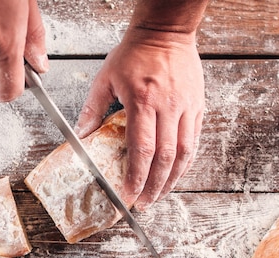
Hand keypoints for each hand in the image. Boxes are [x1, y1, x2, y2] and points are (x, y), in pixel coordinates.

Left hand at [76, 30, 203, 211]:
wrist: (165, 32)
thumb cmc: (134, 53)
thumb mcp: (105, 78)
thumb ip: (92, 109)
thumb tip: (81, 136)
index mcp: (143, 102)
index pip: (142, 149)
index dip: (137, 176)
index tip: (129, 194)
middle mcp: (168, 107)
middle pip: (165, 157)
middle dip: (154, 186)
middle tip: (144, 203)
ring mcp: (186, 107)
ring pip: (184, 153)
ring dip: (173, 179)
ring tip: (160, 194)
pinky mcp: (197, 106)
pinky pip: (194, 140)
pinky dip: (186, 161)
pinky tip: (177, 173)